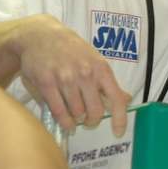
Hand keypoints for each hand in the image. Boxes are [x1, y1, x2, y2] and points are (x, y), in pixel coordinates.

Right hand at [15, 15, 131, 134]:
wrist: (41, 36)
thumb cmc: (71, 49)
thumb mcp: (94, 60)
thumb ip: (108, 82)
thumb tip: (126, 99)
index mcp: (101, 68)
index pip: (116, 98)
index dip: (120, 119)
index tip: (118, 132)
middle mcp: (85, 73)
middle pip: (95, 112)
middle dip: (92, 121)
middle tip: (88, 120)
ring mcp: (65, 79)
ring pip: (76, 113)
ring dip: (76, 120)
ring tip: (74, 117)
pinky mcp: (46, 84)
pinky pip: (59, 112)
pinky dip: (64, 122)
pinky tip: (66, 122)